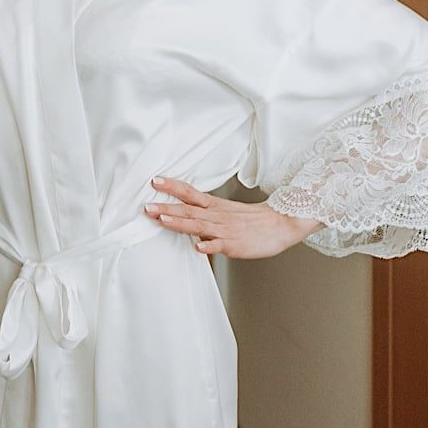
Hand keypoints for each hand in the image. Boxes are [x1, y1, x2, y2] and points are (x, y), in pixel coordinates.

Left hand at [143, 176, 322, 258]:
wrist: (281, 224)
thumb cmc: (252, 220)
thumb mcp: (226, 210)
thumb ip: (204, 212)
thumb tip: (183, 214)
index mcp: (214, 206)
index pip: (189, 192)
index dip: (172, 186)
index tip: (154, 180)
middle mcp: (216, 216)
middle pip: (188, 209)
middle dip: (166, 207)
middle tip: (146, 205)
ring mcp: (224, 230)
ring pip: (198, 226)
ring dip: (180, 222)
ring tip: (163, 219)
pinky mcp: (234, 245)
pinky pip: (220, 245)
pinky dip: (209, 246)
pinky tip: (198, 247)